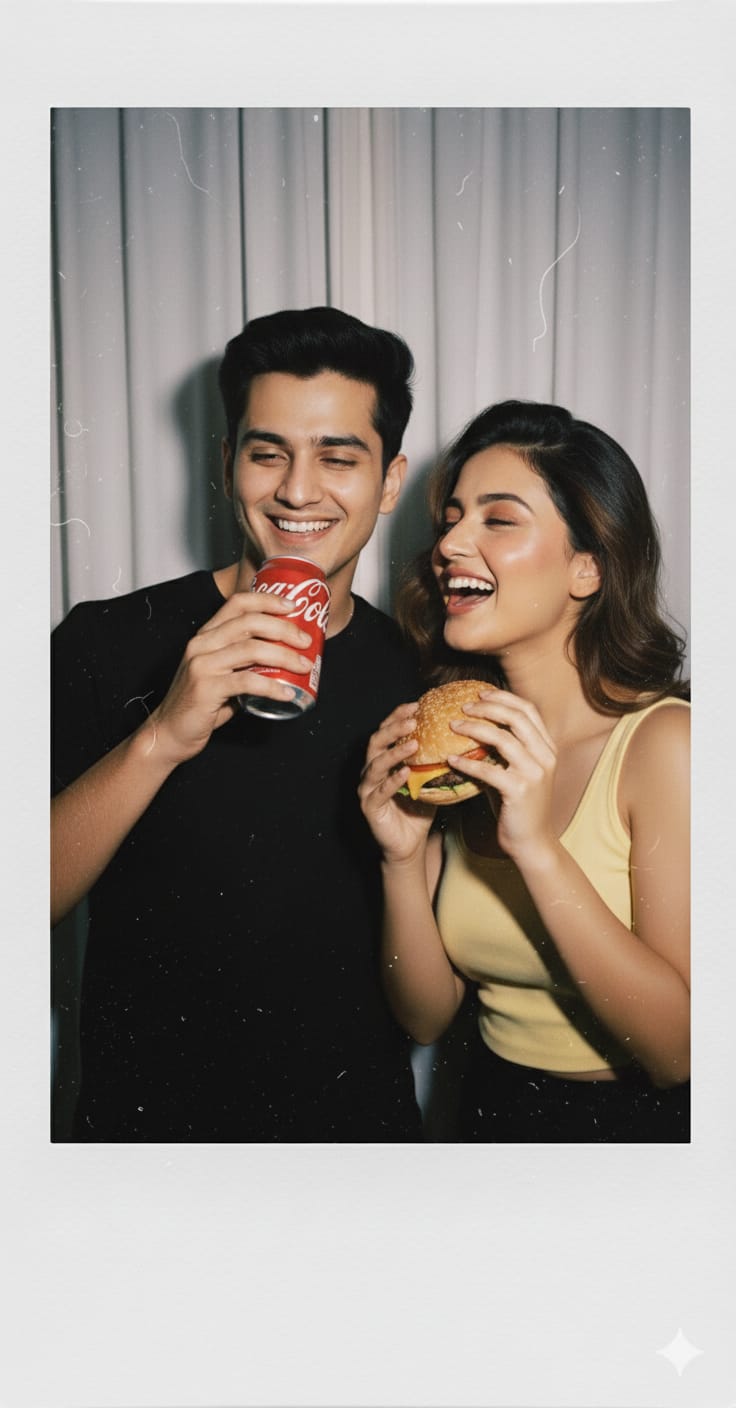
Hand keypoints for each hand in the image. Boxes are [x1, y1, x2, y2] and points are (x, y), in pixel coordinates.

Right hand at [148, 590, 316, 764]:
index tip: (292, 606)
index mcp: (205, 635)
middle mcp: (201, 644)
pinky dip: (272, 686)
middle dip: (284, 629)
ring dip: (284, 656)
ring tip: (304, 666)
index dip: (267, 600)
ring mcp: (202, 665)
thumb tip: (283, 658)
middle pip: (249, 622)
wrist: (169, 732)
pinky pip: (247, 682)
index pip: (237, 603)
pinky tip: (287, 693)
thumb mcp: (220, 674)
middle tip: (306, 641)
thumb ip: (244, 663)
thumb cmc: (200, 704)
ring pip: (251, 649)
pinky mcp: (206, 688)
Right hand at [358, 702, 436, 863]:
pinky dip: (392, 780)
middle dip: (394, 728)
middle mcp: (371, 770)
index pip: (387, 731)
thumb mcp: (430, 781)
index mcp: (384, 759)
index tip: (416, 704)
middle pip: (377, 741)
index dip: (399, 716)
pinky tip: (406, 772)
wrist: (409, 844)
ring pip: (375, 764)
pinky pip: (380, 791)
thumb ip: (439, 761)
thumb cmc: (419, 810)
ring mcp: (368, 788)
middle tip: (413, 720)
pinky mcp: (369, 807)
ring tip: (412, 743)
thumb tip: (469, 740)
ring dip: (394, 752)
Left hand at [447, 689, 557, 861]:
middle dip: (487, 707)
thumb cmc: (519, 806)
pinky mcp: (520, 791)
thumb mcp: (516, 772)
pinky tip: (451, 759)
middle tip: (462, 707)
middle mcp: (545, 756)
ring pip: (503, 738)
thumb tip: (472, 728)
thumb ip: (503, 751)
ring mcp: (535, 773)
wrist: (532, 842)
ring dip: (474, 729)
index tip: (479, 693)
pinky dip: (467, 762)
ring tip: (452, 727)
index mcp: (547, 748)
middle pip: (516, 718)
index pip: (528, 710)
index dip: (503, 697)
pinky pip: (489, 770)